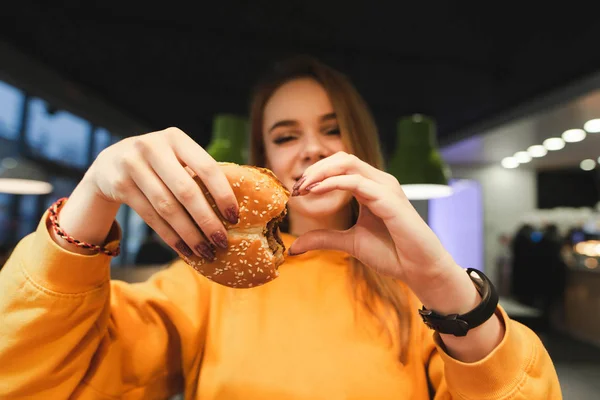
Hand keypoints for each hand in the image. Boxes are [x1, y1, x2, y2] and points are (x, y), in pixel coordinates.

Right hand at [84, 127, 238, 260]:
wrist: (109, 163)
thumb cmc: (158, 164)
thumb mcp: (175, 156)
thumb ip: (198, 172)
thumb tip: (233, 209)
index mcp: (176, 138)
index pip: (206, 167)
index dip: (223, 194)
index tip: (235, 218)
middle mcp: (152, 147)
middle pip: (186, 191)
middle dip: (207, 220)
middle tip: (222, 242)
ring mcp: (132, 164)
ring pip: (167, 207)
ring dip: (189, 234)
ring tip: (205, 251)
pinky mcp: (118, 184)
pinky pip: (151, 216)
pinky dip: (170, 236)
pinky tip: (184, 249)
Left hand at [288, 151, 455, 284]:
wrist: (418, 269)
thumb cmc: (391, 253)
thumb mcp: (349, 243)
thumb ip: (324, 238)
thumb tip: (294, 246)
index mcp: (371, 187)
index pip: (340, 166)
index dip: (316, 173)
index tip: (296, 190)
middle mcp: (379, 182)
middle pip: (342, 158)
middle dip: (315, 169)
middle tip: (296, 187)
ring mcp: (385, 188)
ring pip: (348, 164)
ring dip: (320, 173)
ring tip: (302, 188)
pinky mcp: (389, 199)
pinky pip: (356, 182)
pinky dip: (333, 183)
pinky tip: (315, 191)